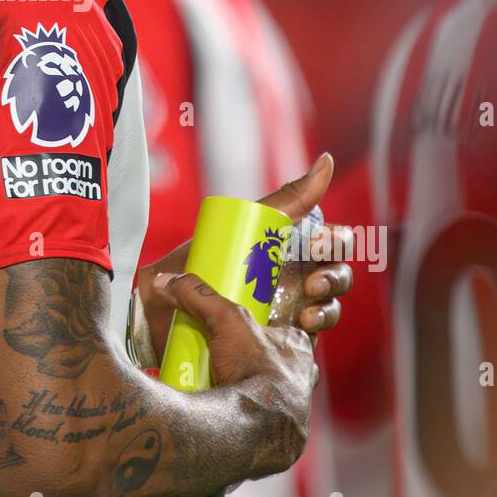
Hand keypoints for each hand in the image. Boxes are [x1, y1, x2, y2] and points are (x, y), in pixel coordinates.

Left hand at [137, 153, 339, 360]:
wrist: (159, 311)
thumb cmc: (197, 261)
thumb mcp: (239, 224)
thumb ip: (282, 199)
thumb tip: (327, 160)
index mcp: (288, 246)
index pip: (332, 241)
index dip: (338, 241)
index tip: (322, 245)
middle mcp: (295, 274)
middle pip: (337, 271)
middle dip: (335, 274)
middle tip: (313, 282)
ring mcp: (289, 306)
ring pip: (331, 302)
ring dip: (328, 305)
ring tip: (306, 310)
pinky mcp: (280, 336)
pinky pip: (313, 332)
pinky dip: (316, 326)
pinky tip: (304, 325)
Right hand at [151, 271, 316, 475]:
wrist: (256, 426)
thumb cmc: (255, 369)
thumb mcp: (226, 319)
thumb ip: (197, 296)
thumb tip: (165, 280)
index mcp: (298, 348)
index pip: (285, 332)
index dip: (263, 329)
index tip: (239, 330)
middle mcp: (301, 378)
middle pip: (276, 363)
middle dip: (253, 362)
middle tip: (224, 359)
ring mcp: (293, 409)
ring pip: (270, 393)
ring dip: (249, 390)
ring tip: (220, 386)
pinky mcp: (279, 435)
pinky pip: (261, 421)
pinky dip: (244, 415)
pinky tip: (225, 410)